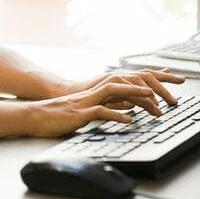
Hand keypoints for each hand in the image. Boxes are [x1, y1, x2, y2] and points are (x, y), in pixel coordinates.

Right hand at [26, 69, 184, 137]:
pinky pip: (101, 112)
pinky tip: (128, 120)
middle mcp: (93, 93)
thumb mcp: (84, 112)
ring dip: (133, 95)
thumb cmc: (56, 117)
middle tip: (165, 88)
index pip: (124, 82)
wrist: (34, 116)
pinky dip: (116, 115)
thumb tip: (122, 110)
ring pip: (114, 93)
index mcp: (95, 93)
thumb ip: (102, 108)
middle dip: (145, 84)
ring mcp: (86, 102)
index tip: (164, 77)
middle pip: (123, 83)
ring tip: (151, 99)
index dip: (144, 80)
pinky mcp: (80, 113)